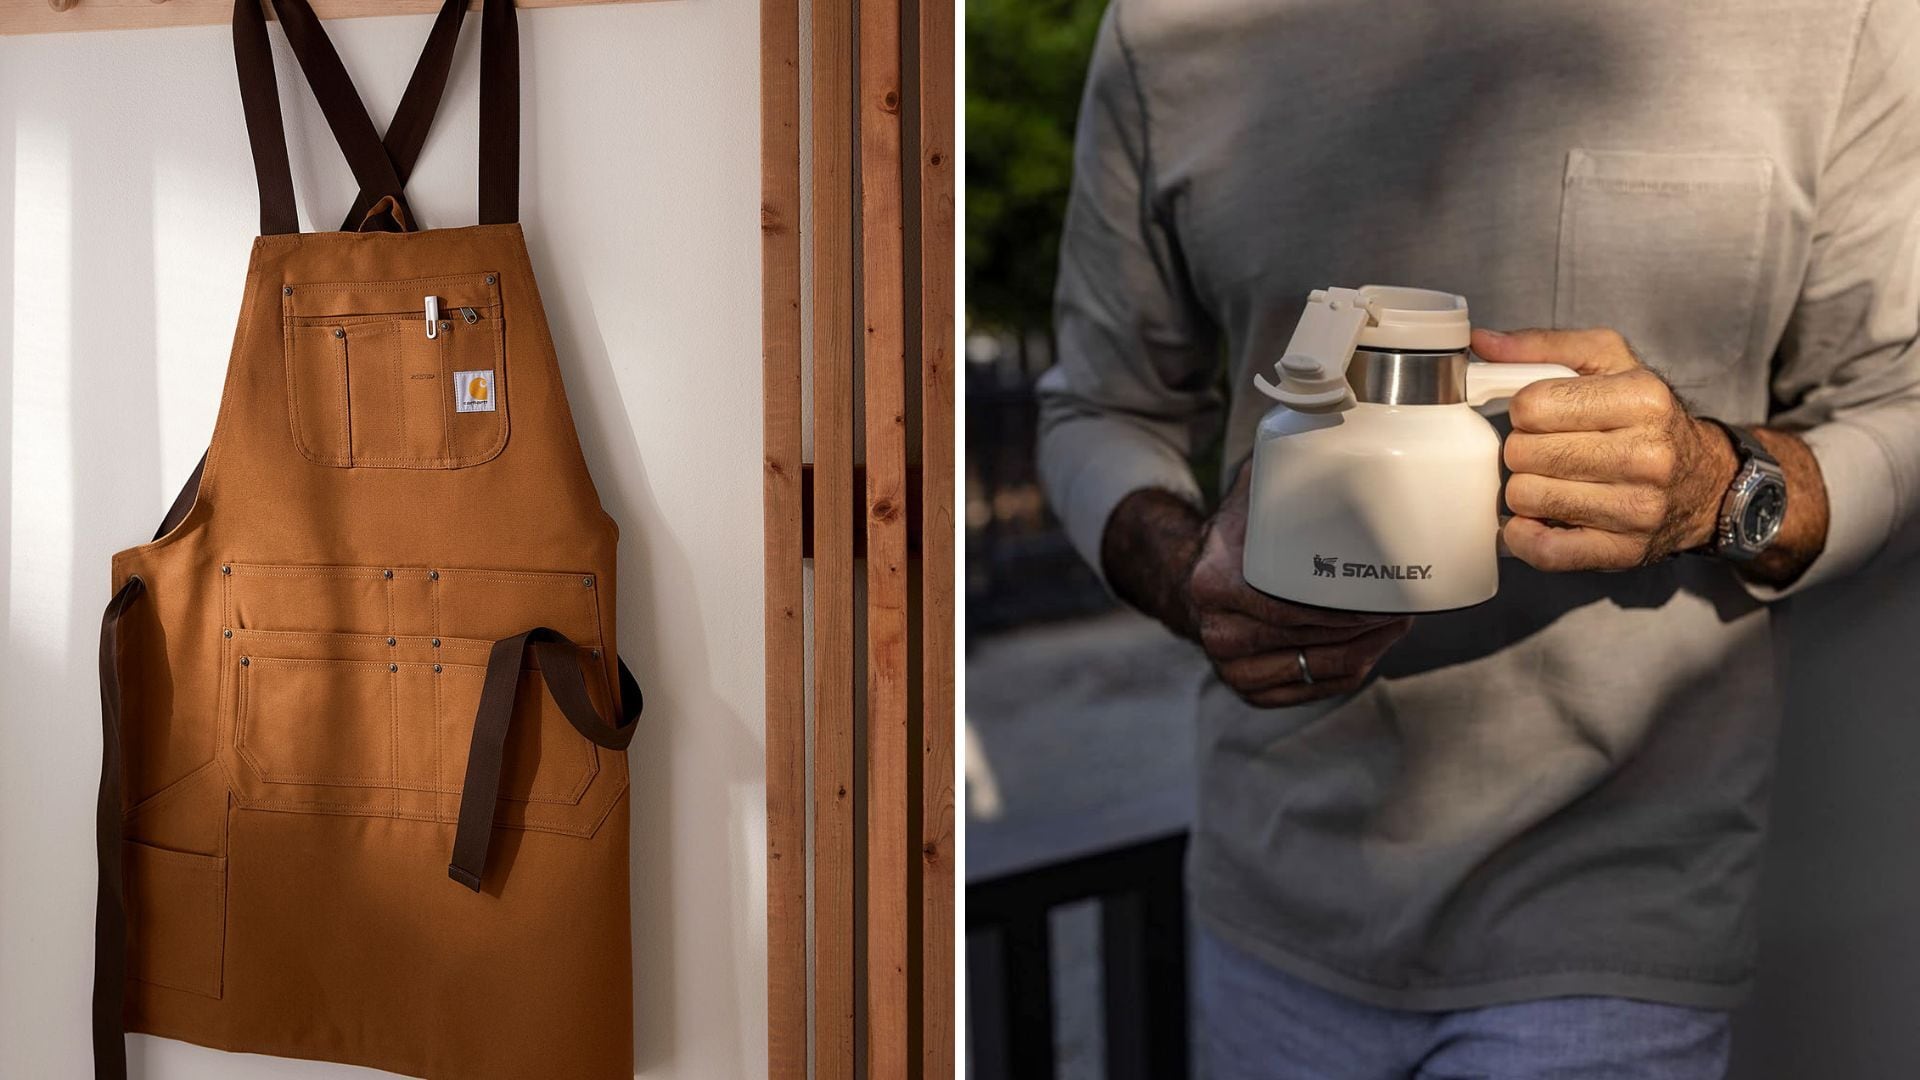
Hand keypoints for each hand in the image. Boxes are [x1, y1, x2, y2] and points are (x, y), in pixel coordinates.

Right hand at [1180, 465, 1411, 706]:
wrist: (1193, 577)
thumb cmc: (1237, 534)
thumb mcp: (1250, 491)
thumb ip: (1282, 463)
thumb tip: (1331, 418)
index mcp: (1212, 583)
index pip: (1288, 607)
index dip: (1342, 607)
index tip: (1382, 590)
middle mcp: (1217, 631)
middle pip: (1312, 640)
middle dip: (1367, 624)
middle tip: (1404, 600)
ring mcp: (1232, 667)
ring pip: (1323, 669)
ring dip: (1368, 647)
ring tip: (1396, 619)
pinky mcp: (1251, 690)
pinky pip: (1317, 689)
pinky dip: (1351, 670)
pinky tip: (1372, 644)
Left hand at [1472, 327, 1738, 571]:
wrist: (1704, 482)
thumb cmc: (1646, 418)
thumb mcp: (1609, 362)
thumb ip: (1543, 346)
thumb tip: (1481, 342)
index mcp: (1642, 399)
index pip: (1532, 405)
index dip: (1524, 410)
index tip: (1542, 415)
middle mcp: (1647, 455)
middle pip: (1523, 453)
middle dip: (1523, 449)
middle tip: (1548, 450)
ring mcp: (1637, 508)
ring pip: (1525, 498)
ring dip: (1526, 489)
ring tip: (1552, 480)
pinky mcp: (1623, 551)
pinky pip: (1544, 550)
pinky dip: (1525, 536)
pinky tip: (1535, 520)